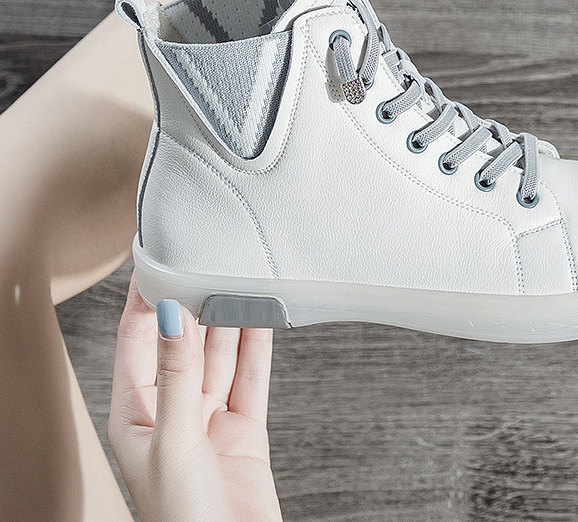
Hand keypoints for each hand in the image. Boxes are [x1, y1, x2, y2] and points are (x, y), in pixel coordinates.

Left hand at [109, 270, 281, 521]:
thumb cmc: (182, 519)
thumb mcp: (170, 442)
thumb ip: (175, 375)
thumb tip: (169, 317)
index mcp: (136, 414)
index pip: (135, 342)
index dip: (143, 301)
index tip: (155, 262)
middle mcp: (171, 409)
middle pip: (183, 342)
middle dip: (194, 304)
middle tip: (208, 263)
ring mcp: (209, 416)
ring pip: (220, 354)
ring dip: (229, 320)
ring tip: (238, 281)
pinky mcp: (244, 425)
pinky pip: (251, 375)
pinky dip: (258, 345)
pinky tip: (262, 316)